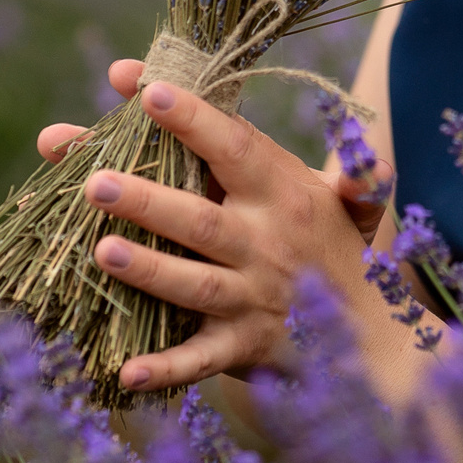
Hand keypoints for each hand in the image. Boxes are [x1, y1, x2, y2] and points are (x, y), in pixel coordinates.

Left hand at [35, 66, 382, 391]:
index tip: (145, 90)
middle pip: (201, 219)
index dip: (192, 118)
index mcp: (282, 192)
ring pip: (195, 284)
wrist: (368, 338)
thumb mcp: (328, 193)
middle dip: (147, 201)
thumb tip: (360, 150)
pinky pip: (200, 361)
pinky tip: (124, 372)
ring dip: (149, 270)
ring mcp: (253, 299)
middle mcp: (267, 244)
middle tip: (93, 183)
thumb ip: (299, 151)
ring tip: (100, 252)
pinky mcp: (243, 348)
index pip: (233, 146)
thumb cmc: (326, 244)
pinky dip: (165, 369)